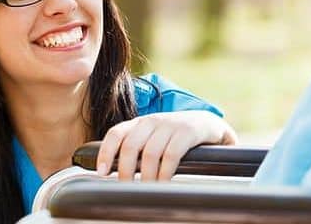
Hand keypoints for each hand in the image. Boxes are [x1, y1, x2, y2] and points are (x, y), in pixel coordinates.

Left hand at [95, 111, 236, 180]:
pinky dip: (165, 173)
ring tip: (147, 189)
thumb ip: (137, 150)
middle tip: (126, 188)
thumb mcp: (154, 138)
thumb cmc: (176, 136)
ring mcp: (170, 125)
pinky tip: (164, 182)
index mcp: (139, 123)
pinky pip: (171, 155)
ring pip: (150, 153)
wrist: (208, 124)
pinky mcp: (187, 132)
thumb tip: (118, 174)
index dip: (106, 153)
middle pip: (131, 146)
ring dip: (146, 176)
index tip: (102, 173)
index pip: (116, 133)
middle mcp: (152, 121)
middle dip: (126, 171)